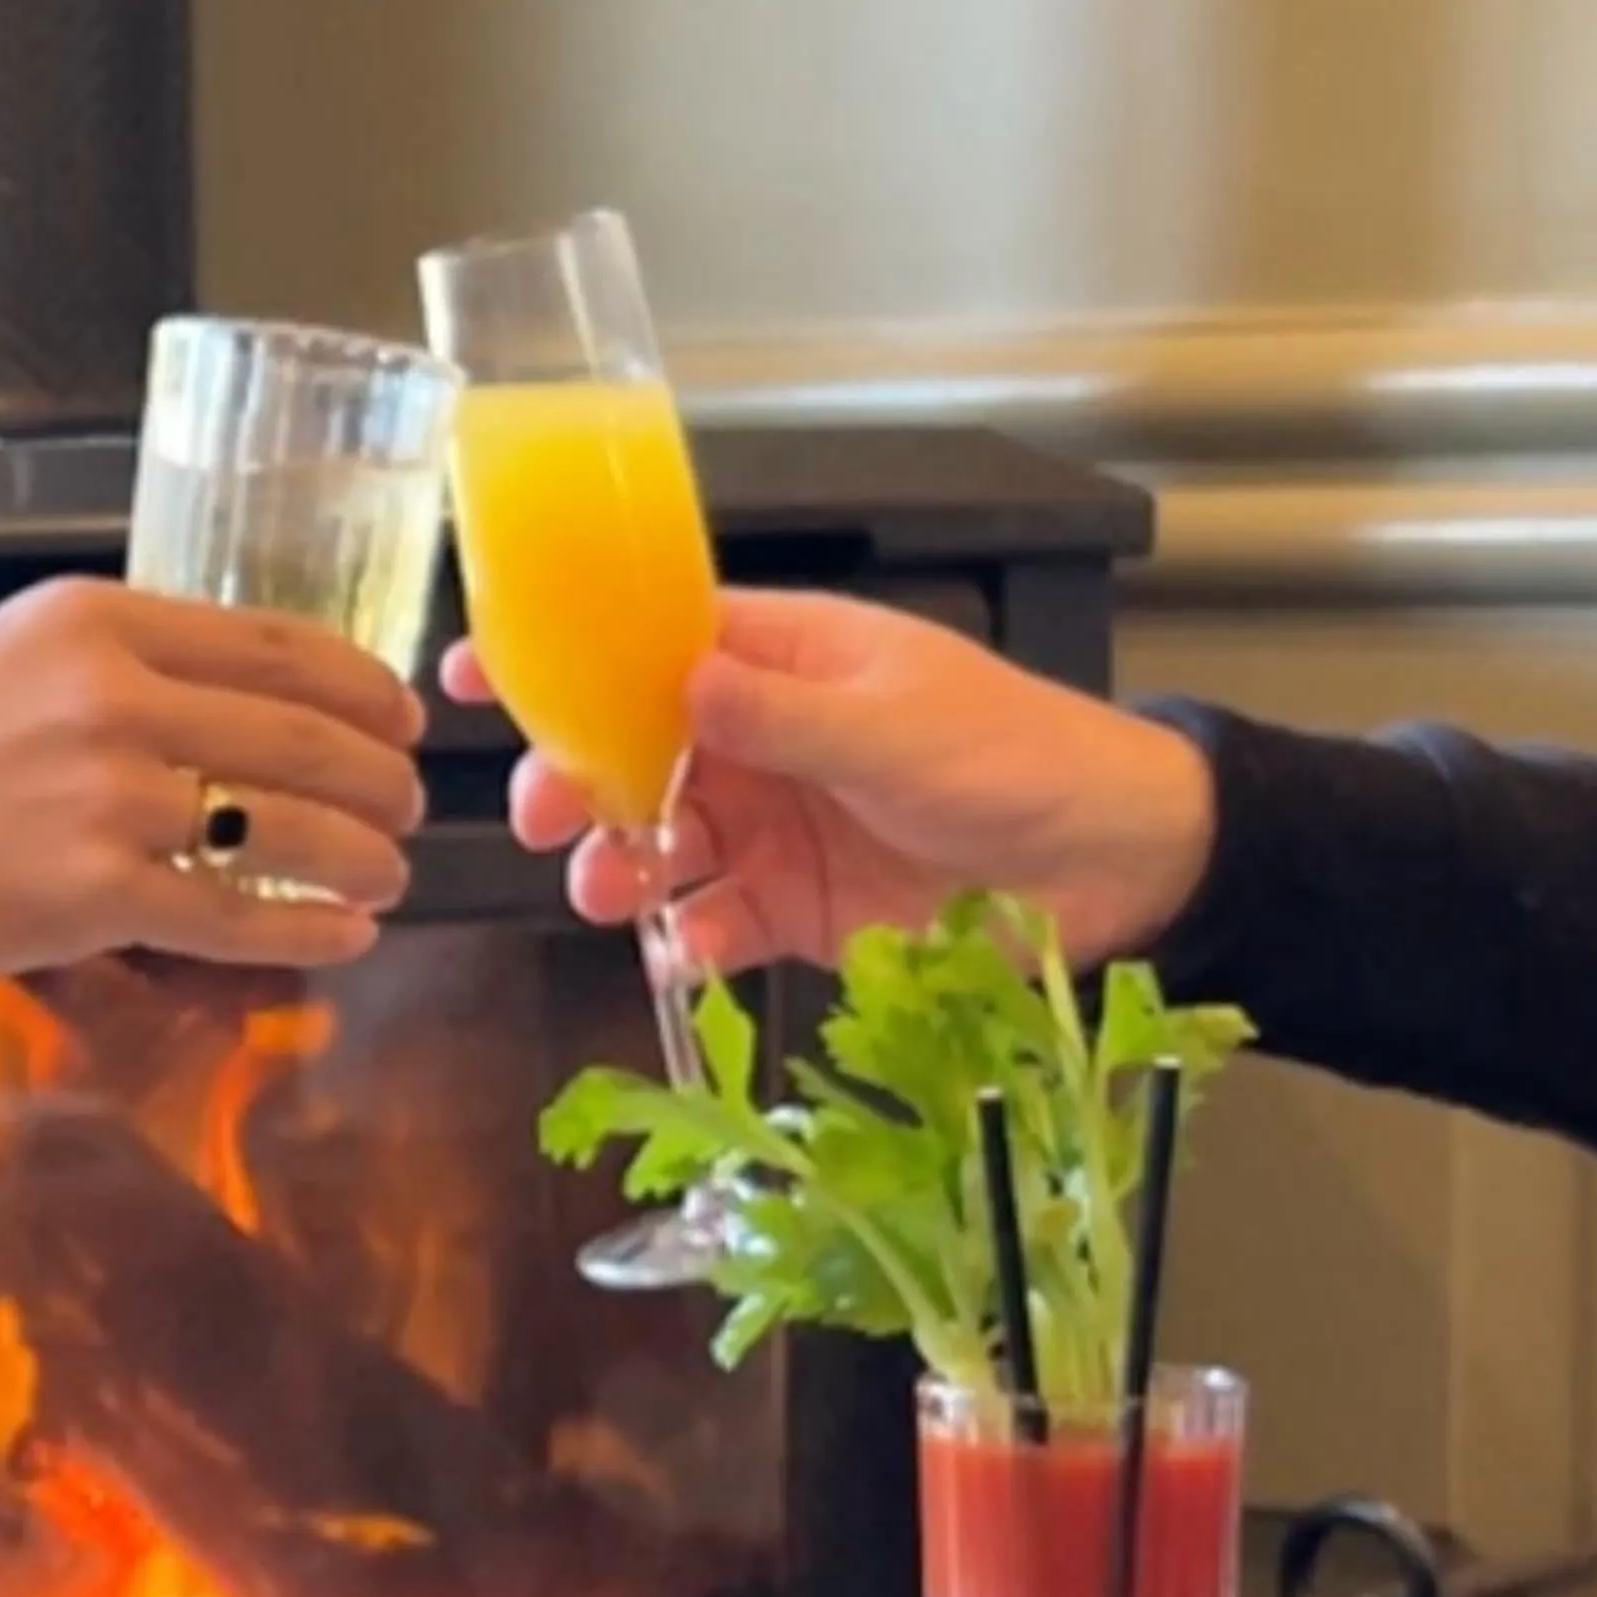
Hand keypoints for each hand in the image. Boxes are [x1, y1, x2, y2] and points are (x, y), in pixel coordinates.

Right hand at [0, 578, 427, 975]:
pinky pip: (238, 916)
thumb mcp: (15, 652)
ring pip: (291, 826)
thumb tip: (237, 690)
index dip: (366, 688)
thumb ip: (121, 659)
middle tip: (411, 806)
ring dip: (365, 857)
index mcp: (98, 619)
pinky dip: (311, 931)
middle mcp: (114, 697)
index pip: (280, 643)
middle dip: (386, 780)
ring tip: (390, 875)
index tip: (402, 717)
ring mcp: (108, 798)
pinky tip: (347, 936)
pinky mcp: (96, 893)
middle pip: (308, 736)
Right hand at [442, 590, 1214, 971]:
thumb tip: (676, 682)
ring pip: (658, 840)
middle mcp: (764, 738)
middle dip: (574, 781)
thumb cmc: (1019, 758)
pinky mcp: (796, 910)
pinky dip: (683, 941)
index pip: (650, 642)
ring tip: (613, 891)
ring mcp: (775, 826)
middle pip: (630, 751)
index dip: (562, 656)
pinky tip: (678, 954)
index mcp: (785, 659)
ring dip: (619, 866)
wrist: (1119, 869)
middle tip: (545, 817)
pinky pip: (711, 923)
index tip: (477, 672)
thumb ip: (779, 713)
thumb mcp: (894, 725)